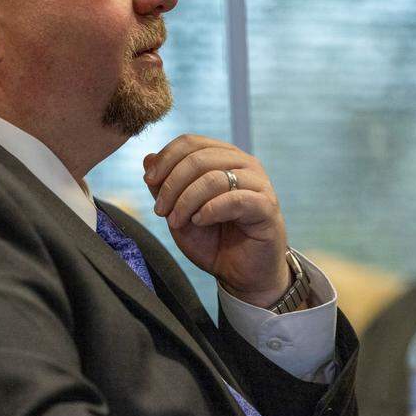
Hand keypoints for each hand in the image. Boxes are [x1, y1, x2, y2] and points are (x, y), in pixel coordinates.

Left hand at [143, 134, 290, 307]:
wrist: (241, 273)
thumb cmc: (212, 240)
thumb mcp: (178, 211)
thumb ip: (164, 186)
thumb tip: (148, 158)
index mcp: (223, 157)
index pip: (190, 142)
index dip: (165, 159)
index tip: (149, 181)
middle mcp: (243, 164)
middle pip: (199, 158)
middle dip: (172, 184)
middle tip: (160, 211)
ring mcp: (258, 183)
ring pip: (214, 177)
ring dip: (187, 200)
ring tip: (177, 221)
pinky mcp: (266, 206)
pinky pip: (235, 199)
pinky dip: (210, 209)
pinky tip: (200, 221)